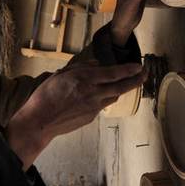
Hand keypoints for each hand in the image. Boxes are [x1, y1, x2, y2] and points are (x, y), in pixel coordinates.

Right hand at [6, 62, 145, 168]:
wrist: (40, 121)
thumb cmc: (46, 95)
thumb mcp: (61, 74)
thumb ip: (81, 67)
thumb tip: (97, 64)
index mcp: (86, 79)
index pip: (114, 73)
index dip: (129, 69)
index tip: (139, 66)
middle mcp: (93, 93)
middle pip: (121, 87)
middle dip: (136, 80)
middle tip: (144, 75)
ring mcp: (93, 107)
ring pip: (113, 97)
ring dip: (121, 90)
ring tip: (125, 84)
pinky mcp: (91, 117)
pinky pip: (102, 105)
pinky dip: (104, 98)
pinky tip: (99, 96)